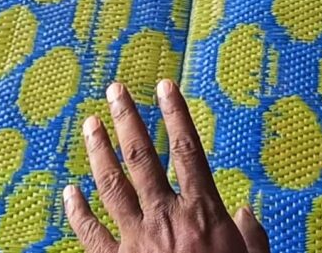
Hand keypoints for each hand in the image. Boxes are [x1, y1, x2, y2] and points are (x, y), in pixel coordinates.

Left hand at [68, 79, 268, 252]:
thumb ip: (251, 236)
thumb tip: (246, 211)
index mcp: (204, 211)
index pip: (188, 149)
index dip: (176, 113)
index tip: (164, 85)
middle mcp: (166, 217)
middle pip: (142, 158)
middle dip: (128, 120)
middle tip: (115, 90)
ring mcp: (136, 241)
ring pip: (111, 186)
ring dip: (98, 153)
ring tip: (90, 125)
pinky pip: (90, 235)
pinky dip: (77, 212)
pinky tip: (69, 193)